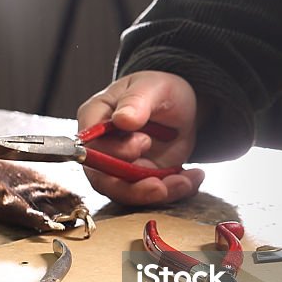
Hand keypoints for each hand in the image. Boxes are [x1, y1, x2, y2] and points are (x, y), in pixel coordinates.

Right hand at [77, 71, 205, 204]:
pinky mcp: (140, 180)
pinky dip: (174, 191)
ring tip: (184, 182)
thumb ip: (136, 101)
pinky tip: (192, 178)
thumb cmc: (158, 90)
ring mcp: (121, 167)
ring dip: (157, 193)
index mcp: (95, 118)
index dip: (110, 154)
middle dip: (133, 187)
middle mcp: (103, 148)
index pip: (89, 146)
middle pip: (104, 179)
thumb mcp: (152, 87)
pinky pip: (152, 194)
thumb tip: (122, 119)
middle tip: (161, 183)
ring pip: (129, 193)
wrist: (180, 107)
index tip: (142, 145)